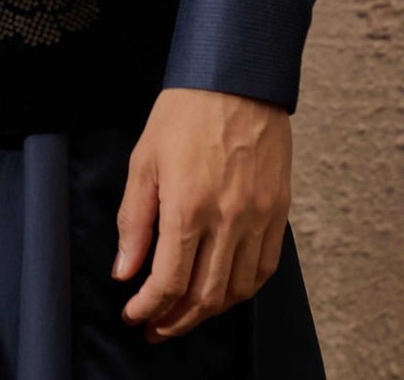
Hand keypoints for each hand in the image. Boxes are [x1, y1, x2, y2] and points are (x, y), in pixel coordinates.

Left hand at [112, 88, 290, 341]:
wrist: (237, 77)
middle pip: (204, 297)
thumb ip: (134, 220)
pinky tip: (223, 291)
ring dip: (208, 312)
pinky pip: (265, 268)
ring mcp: (258, 217)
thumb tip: (125, 271)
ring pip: (236, 290)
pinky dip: (242, 290)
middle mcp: (227, 219)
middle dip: (175, 321)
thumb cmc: (186, 111)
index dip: (148, 308)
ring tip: (185, 314)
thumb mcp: (145, 160)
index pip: (169, 282)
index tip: (133, 313)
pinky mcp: (278, 210)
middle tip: (155, 327)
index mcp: (189, 206)